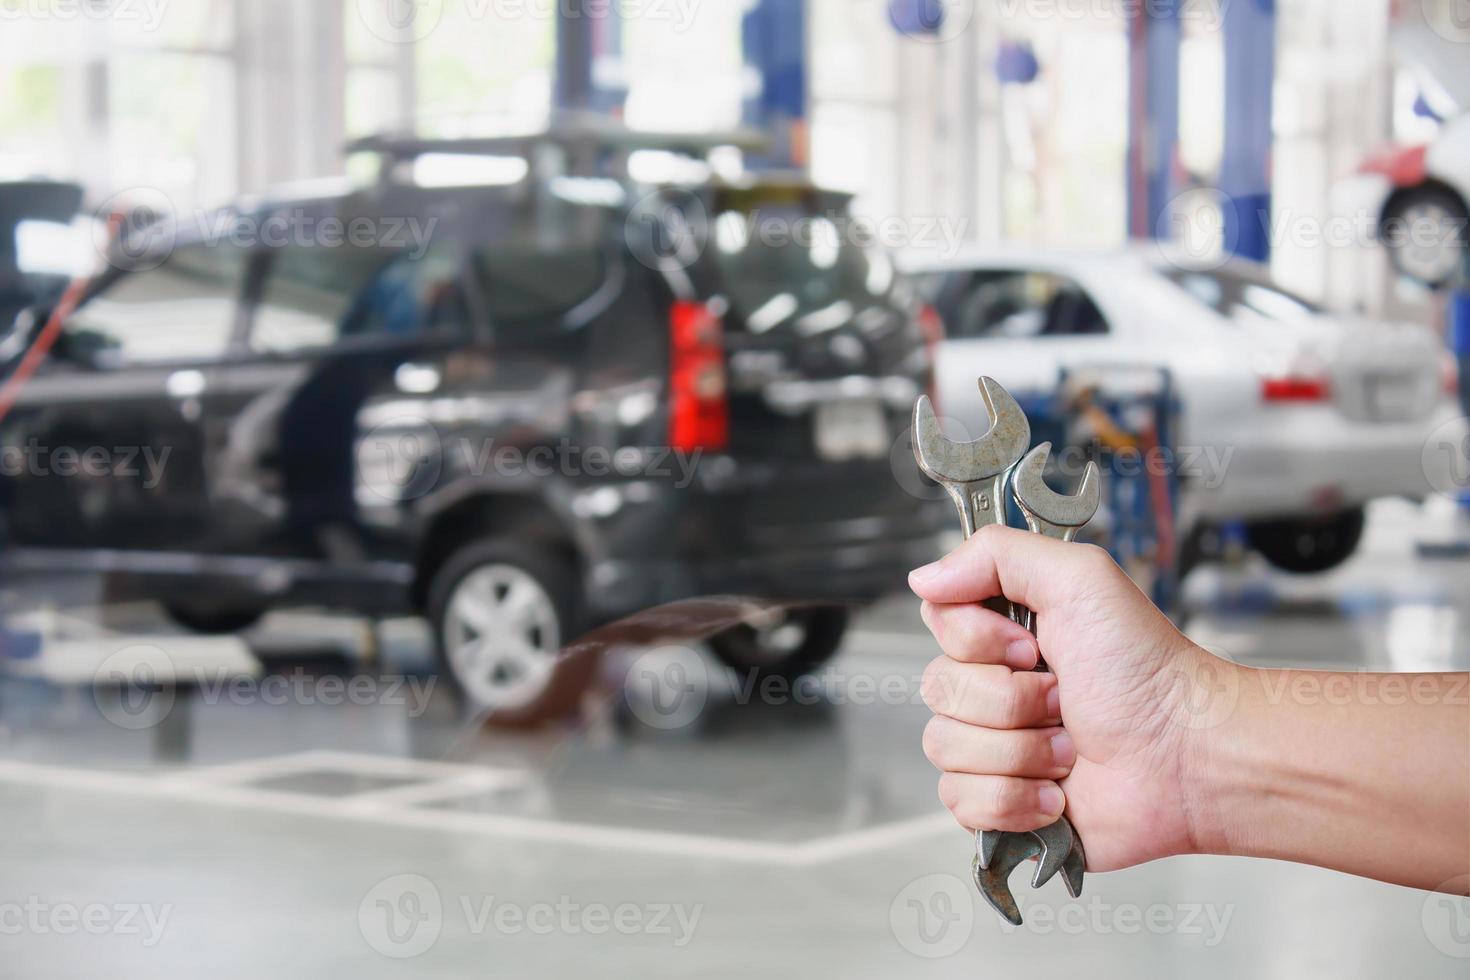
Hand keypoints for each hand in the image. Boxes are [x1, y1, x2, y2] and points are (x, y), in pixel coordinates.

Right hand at [911, 524, 1222, 871]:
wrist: (1188, 759)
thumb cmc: (1149, 671)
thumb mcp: (1080, 579)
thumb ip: (995, 553)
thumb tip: (922, 577)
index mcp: (1006, 631)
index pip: (937, 621)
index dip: (978, 639)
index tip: (1032, 645)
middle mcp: (996, 685)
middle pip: (936, 687)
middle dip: (1009, 700)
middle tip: (1064, 699)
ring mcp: (996, 746)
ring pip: (945, 746)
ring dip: (1019, 751)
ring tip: (1069, 748)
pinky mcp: (1003, 802)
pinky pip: (960, 800)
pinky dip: (1014, 799)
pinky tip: (1057, 791)